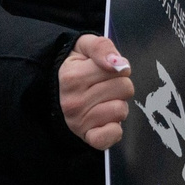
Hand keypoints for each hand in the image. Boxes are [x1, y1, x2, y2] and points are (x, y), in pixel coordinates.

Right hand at [59, 34, 133, 149]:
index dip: (118, 69)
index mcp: (71, 76)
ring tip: (103, 102)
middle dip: (120, 86)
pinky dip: (115, 128)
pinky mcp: (88, 137)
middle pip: (125, 89)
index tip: (105, 70)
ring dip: (118, 105)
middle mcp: (73, 100)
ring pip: (122, 110)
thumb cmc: (77, 67)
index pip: (120, 70)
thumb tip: (118, 64)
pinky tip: (106, 120)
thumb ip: (101, 47)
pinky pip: (114, 133)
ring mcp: (79, 121)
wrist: (59, 92)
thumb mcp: (83, 46)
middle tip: (105, 87)